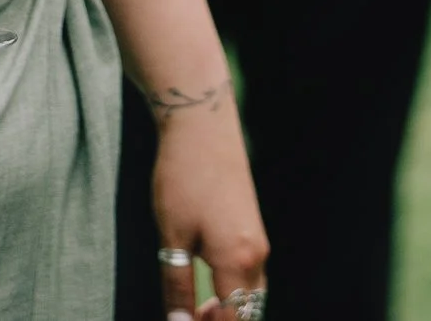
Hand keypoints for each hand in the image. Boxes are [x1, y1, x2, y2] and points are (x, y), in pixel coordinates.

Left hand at [149, 84, 267, 320]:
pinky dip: (233, 289)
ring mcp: (258, 241)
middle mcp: (256, 254)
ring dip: (228, 308)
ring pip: (251, 293)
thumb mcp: (172, 237)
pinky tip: (206, 284)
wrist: (202, 127)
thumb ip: (177, 285)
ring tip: (193, 307)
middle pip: (248, 311)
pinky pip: (250, 275)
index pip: (233, 319)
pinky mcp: (253, 229)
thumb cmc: (183, 178)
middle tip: (187, 317)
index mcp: (237, 260)